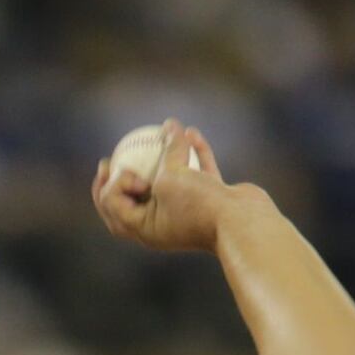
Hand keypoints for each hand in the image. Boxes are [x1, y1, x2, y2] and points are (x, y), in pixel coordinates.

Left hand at [91, 119, 236, 255]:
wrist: (243, 224)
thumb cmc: (199, 206)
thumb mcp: (170, 178)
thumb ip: (165, 152)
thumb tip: (169, 125)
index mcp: (146, 229)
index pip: (114, 207)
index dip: (111, 185)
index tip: (127, 171)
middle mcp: (164, 224)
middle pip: (135, 200)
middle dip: (120, 181)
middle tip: (111, 159)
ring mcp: (190, 212)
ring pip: (172, 183)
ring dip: (165, 159)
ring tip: (157, 135)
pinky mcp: (212, 200)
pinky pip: (199, 174)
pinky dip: (195, 154)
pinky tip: (191, 131)